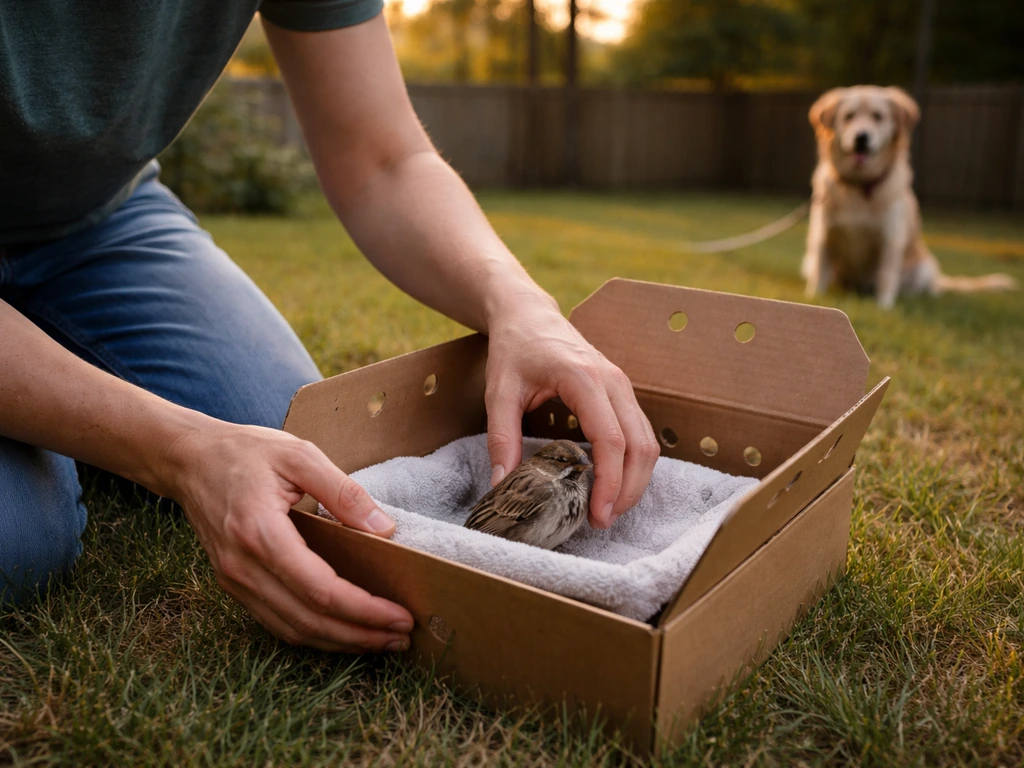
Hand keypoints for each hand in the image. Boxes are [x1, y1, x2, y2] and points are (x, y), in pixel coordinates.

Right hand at [163, 421, 413, 651]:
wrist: (188, 459)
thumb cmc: (245, 452)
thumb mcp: (300, 455)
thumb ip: (344, 492)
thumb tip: (384, 529)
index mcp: (259, 532)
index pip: (320, 589)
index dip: (364, 610)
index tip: (400, 616)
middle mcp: (242, 566)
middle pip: (308, 620)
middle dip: (360, 635)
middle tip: (401, 638)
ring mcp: (234, 580)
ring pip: (292, 629)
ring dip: (340, 641)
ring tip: (381, 640)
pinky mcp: (234, 584)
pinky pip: (277, 621)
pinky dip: (315, 632)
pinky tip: (344, 629)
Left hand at [483, 295, 659, 528]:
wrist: (528, 314)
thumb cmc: (514, 348)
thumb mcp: (499, 392)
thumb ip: (501, 438)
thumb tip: (501, 485)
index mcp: (584, 379)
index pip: (611, 440)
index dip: (609, 482)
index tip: (597, 513)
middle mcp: (613, 381)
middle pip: (640, 445)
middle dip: (628, 490)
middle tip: (602, 521)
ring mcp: (622, 385)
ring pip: (648, 441)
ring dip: (635, 480)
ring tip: (607, 509)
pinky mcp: (622, 392)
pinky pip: (640, 432)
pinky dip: (633, 463)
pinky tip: (610, 483)